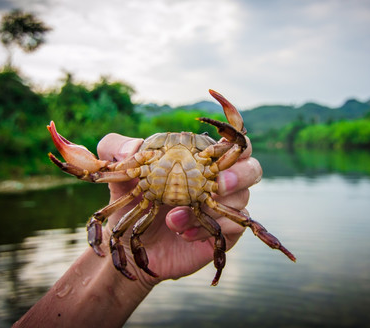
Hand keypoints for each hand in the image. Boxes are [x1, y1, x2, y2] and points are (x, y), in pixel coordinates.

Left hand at [96, 133, 262, 285]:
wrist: (131, 243)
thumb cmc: (132, 202)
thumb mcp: (118, 172)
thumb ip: (116, 148)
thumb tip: (134, 146)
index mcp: (202, 159)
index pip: (232, 141)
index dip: (234, 132)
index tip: (218, 127)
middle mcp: (219, 180)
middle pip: (252, 168)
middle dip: (239, 174)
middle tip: (218, 184)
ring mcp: (223, 207)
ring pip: (243, 199)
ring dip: (209, 206)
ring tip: (173, 217)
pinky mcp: (222, 233)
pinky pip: (232, 227)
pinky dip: (205, 228)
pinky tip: (182, 232)